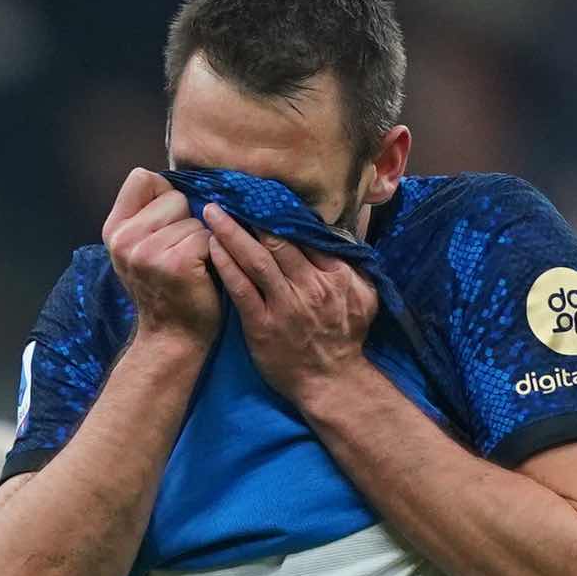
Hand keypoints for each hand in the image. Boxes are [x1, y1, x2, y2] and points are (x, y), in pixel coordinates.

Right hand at [102, 169, 219, 346]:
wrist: (173, 338)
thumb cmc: (167, 290)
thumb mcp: (141, 249)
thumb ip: (148, 215)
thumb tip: (177, 180)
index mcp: (114, 230)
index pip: (141, 178)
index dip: (164, 193)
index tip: (169, 220)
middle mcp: (124, 239)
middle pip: (173, 196)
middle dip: (186, 219)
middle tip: (180, 253)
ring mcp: (148, 252)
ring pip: (195, 218)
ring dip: (202, 239)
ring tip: (192, 266)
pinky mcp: (176, 263)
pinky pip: (208, 236)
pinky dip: (213, 252)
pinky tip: (203, 273)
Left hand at [203, 203, 377, 399]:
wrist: (332, 382)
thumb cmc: (347, 337)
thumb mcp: (364, 296)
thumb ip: (351, 265)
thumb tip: (335, 235)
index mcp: (336, 275)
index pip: (305, 234)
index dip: (280, 213)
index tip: (261, 195)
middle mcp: (311, 286)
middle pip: (277, 240)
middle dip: (251, 214)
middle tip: (229, 193)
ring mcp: (285, 306)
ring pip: (256, 259)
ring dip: (231, 233)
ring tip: (212, 212)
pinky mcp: (262, 325)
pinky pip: (241, 288)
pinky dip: (226, 265)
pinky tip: (212, 247)